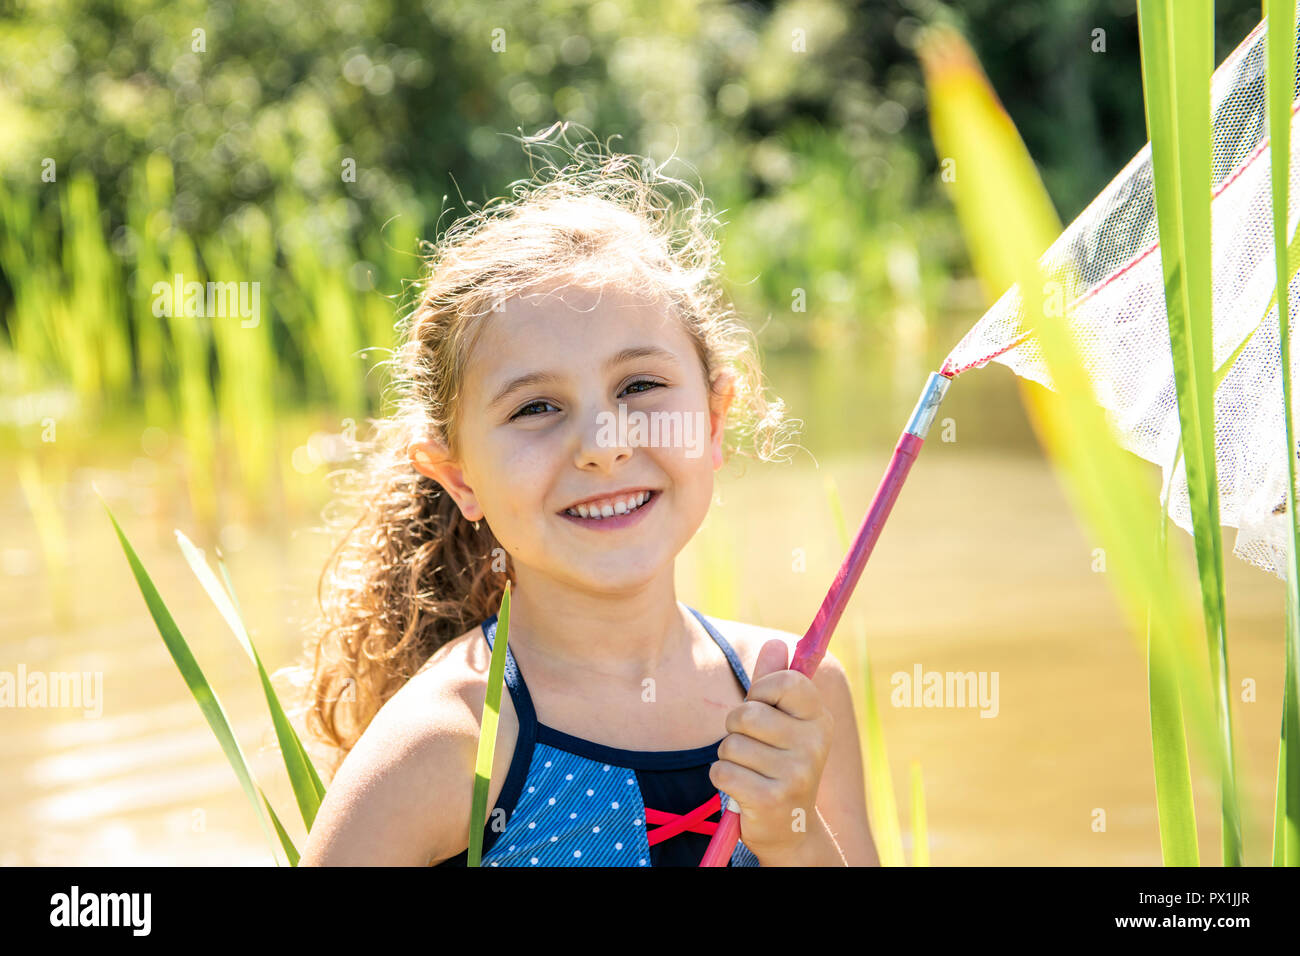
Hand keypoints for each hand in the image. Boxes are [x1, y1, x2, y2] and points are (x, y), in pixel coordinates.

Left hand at [708, 638, 834, 863]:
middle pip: (747, 714)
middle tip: (751, 746)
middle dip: (735, 728)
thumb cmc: (778, 763)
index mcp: (819, 718)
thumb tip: (777, 641)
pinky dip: (722, 779)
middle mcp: (814, 744)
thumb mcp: (782, 721)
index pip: (784, 681)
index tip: (762, 705)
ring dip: (729, 758)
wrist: (789, 828)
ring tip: (750, 771)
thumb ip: (774, 682)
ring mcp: (796, 773)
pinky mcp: (771, 798)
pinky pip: (722, 771)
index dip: (760, 690)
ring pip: (731, 744)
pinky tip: (742, 789)